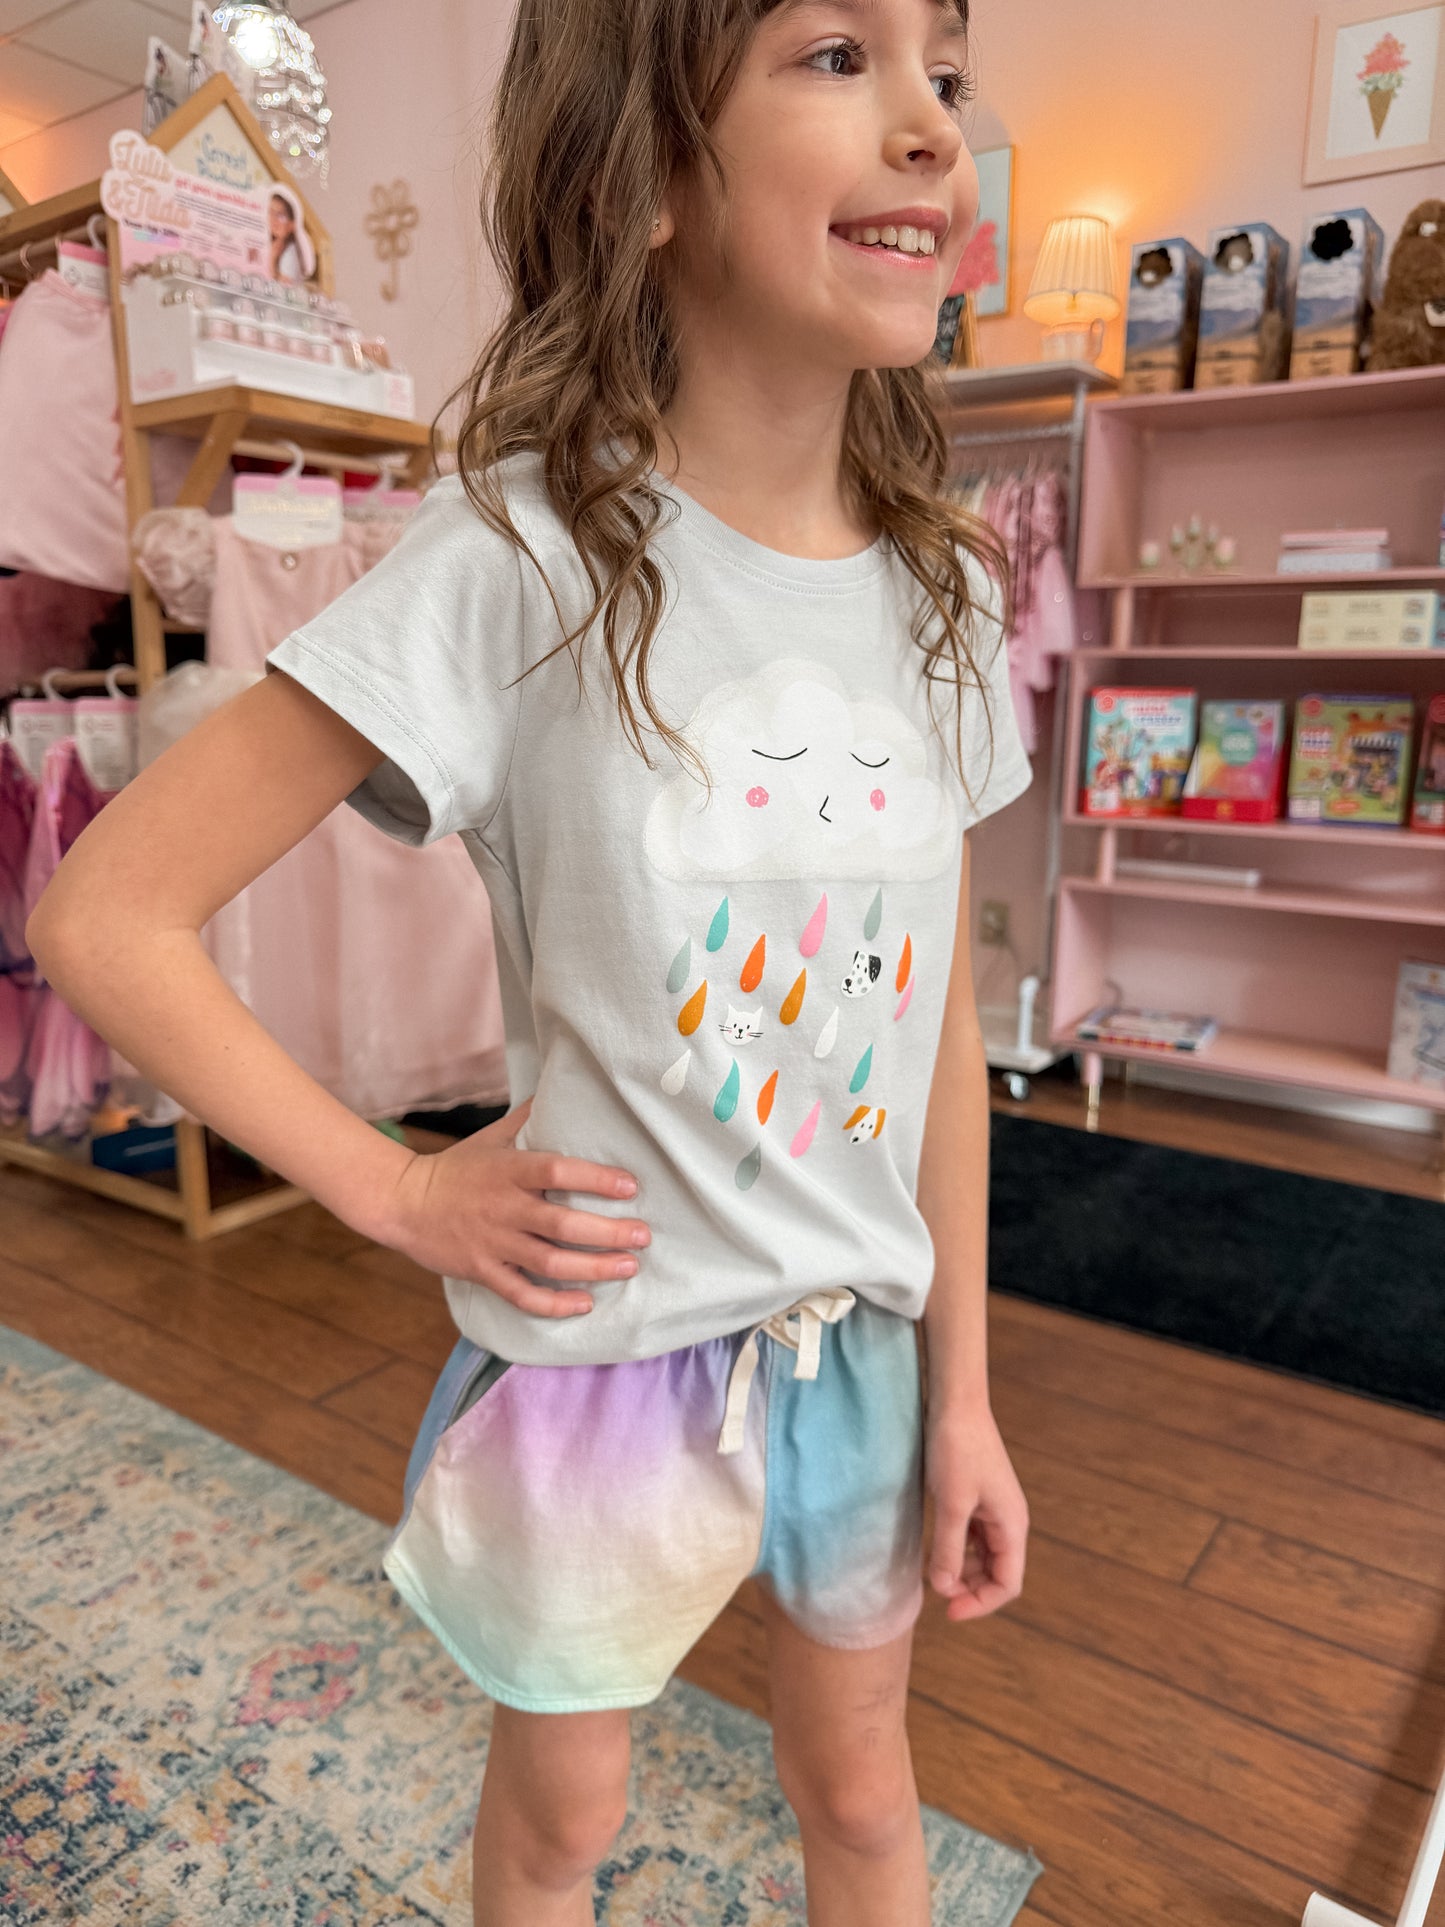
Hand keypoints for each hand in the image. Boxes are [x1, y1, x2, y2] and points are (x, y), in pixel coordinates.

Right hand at [380, 1095, 648, 1318]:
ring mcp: (492, 1243)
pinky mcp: (482, 1272)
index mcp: (508, 1170)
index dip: (595, 1180)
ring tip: (628, 1267)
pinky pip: (522, 1294)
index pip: (557, 1171)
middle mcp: (503, 1207)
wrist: (403, 1203)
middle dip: (608, 1233)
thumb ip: (529, 1118)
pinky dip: (554, 1304)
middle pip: (561, 1224)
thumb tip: (563, 1086)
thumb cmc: (456, 1168)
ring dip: (593, 1268)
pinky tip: (584, 1303)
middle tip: (643, 1236)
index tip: (630, 1186)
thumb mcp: (491, 1137)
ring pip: (549, 1262)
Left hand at [923, 1399, 1028, 1621]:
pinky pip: (972, 1537)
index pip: (1008, 1583)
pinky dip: (956, 1550)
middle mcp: (1008, 1521)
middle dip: (970, 1589)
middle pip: (997, 1573)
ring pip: (983, 1557)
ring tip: (933, 1572)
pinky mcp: (977, 1498)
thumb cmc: (957, 1449)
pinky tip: (934, 1550)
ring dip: (962, 1571)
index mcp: (1012, 1525)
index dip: (981, 1603)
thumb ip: (948, 1548)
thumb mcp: (952, 1503)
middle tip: (936, 1593)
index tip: (948, 1610)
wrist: (956, 1404)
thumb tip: (944, 1588)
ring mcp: (993, 1509)